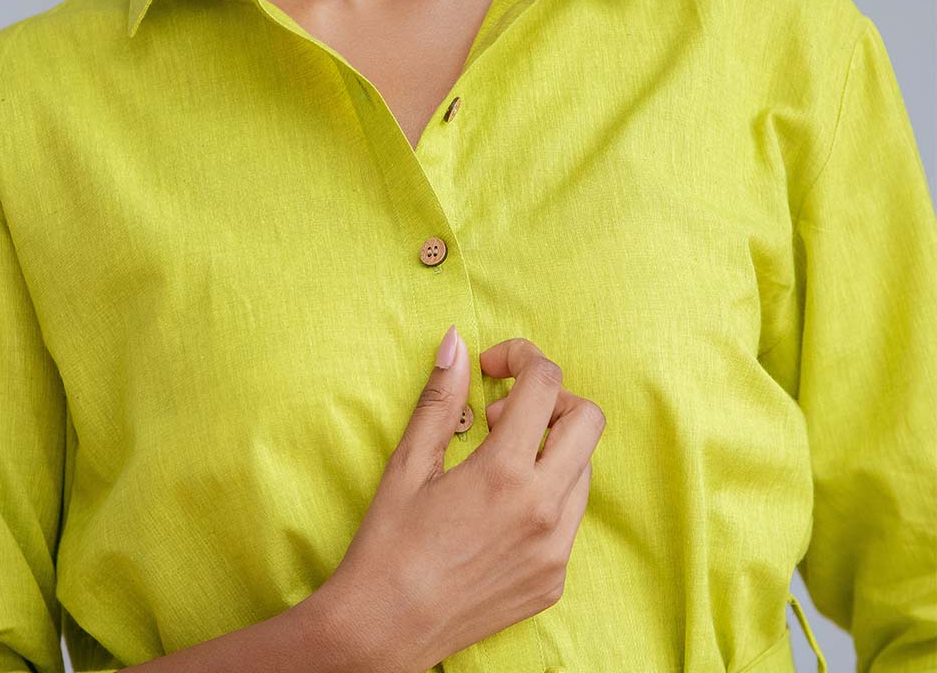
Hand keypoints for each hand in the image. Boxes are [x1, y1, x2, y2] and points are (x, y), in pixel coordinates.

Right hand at [325, 327, 605, 671]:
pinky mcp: (554, 579)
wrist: (384, 630)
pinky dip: (547, 493)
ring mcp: (555, 550)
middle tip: (506, 412)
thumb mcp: (408, 463)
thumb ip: (441, 397)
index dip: (521, 358)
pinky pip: (571, 516)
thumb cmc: (388, 544)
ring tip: (499, 460)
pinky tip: (501, 506)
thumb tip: (457, 342)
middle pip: (588, 419)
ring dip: (552, 447)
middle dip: (552, 399)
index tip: (492, 368)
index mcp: (504, 473)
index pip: (545, 383)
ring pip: (585, 468)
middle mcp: (543, 510)